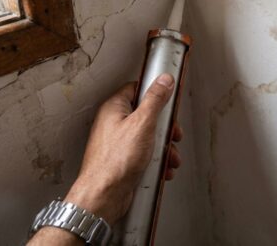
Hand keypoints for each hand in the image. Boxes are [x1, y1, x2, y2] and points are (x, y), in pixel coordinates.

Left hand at [64, 75, 182, 223]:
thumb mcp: (142, 124)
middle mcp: (114, 123)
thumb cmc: (115, 162)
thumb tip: (163, 80)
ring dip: (164, 148)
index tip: (169, 98)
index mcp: (114, 108)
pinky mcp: (123, 160)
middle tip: (172, 134)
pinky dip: (156, 161)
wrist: (104, 196)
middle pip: (147, 116)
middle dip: (164, 128)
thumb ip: (154, 99)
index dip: (155, 93)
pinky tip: (161, 169)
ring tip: (169, 157)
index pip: (137, 89)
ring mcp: (119, 143)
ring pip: (149, 137)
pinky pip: (145, 154)